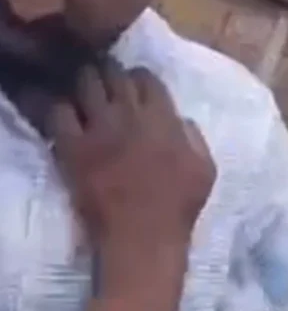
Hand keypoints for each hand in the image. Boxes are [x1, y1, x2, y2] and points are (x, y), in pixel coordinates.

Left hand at [49, 63, 214, 248]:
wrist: (142, 237)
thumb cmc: (178, 207)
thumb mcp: (205, 169)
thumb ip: (194, 137)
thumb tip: (180, 119)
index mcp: (164, 118)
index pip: (147, 78)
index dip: (140, 78)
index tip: (136, 85)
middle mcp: (131, 115)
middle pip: (115, 74)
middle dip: (111, 73)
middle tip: (107, 81)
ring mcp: (100, 129)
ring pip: (86, 84)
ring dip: (87, 83)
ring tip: (86, 90)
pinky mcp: (74, 147)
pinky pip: (60, 113)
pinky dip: (63, 109)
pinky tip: (68, 117)